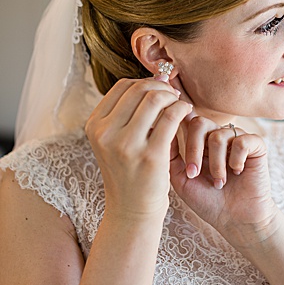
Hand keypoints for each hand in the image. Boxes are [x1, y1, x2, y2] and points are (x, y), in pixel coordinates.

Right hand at [85, 77, 195, 221]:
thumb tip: (159, 75)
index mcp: (94, 125)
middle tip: (175, 96)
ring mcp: (126, 144)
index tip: (161, 91)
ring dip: (174, 97)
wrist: (131, 208)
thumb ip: (131, 111)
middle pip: (140, 88)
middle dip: (163, 87)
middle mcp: (105, 132)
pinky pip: (171, 117)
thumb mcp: (116, 140)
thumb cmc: (130, 170)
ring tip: (181, 106)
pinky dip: (183, 110)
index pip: (123, 86)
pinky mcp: (150, 155)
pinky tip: (188, 115)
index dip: (147, 82)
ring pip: (156, 98)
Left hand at [168, 124, 280, 250]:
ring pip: (219, 135)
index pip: (188, 121)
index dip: (181, 126)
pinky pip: (242, 142)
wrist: (235, 219)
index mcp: (200, 143)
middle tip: (193, 173)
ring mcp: (238, 140)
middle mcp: (219, 137)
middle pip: (200, 123)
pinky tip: (237, 172)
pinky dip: (236, 160)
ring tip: (219, 182)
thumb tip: (162, 129)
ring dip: (216, 163)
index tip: (175, 143)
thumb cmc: (208, 201)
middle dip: (193, 149)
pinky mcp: (257, 146)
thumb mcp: (180, 179)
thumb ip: (171, 155)